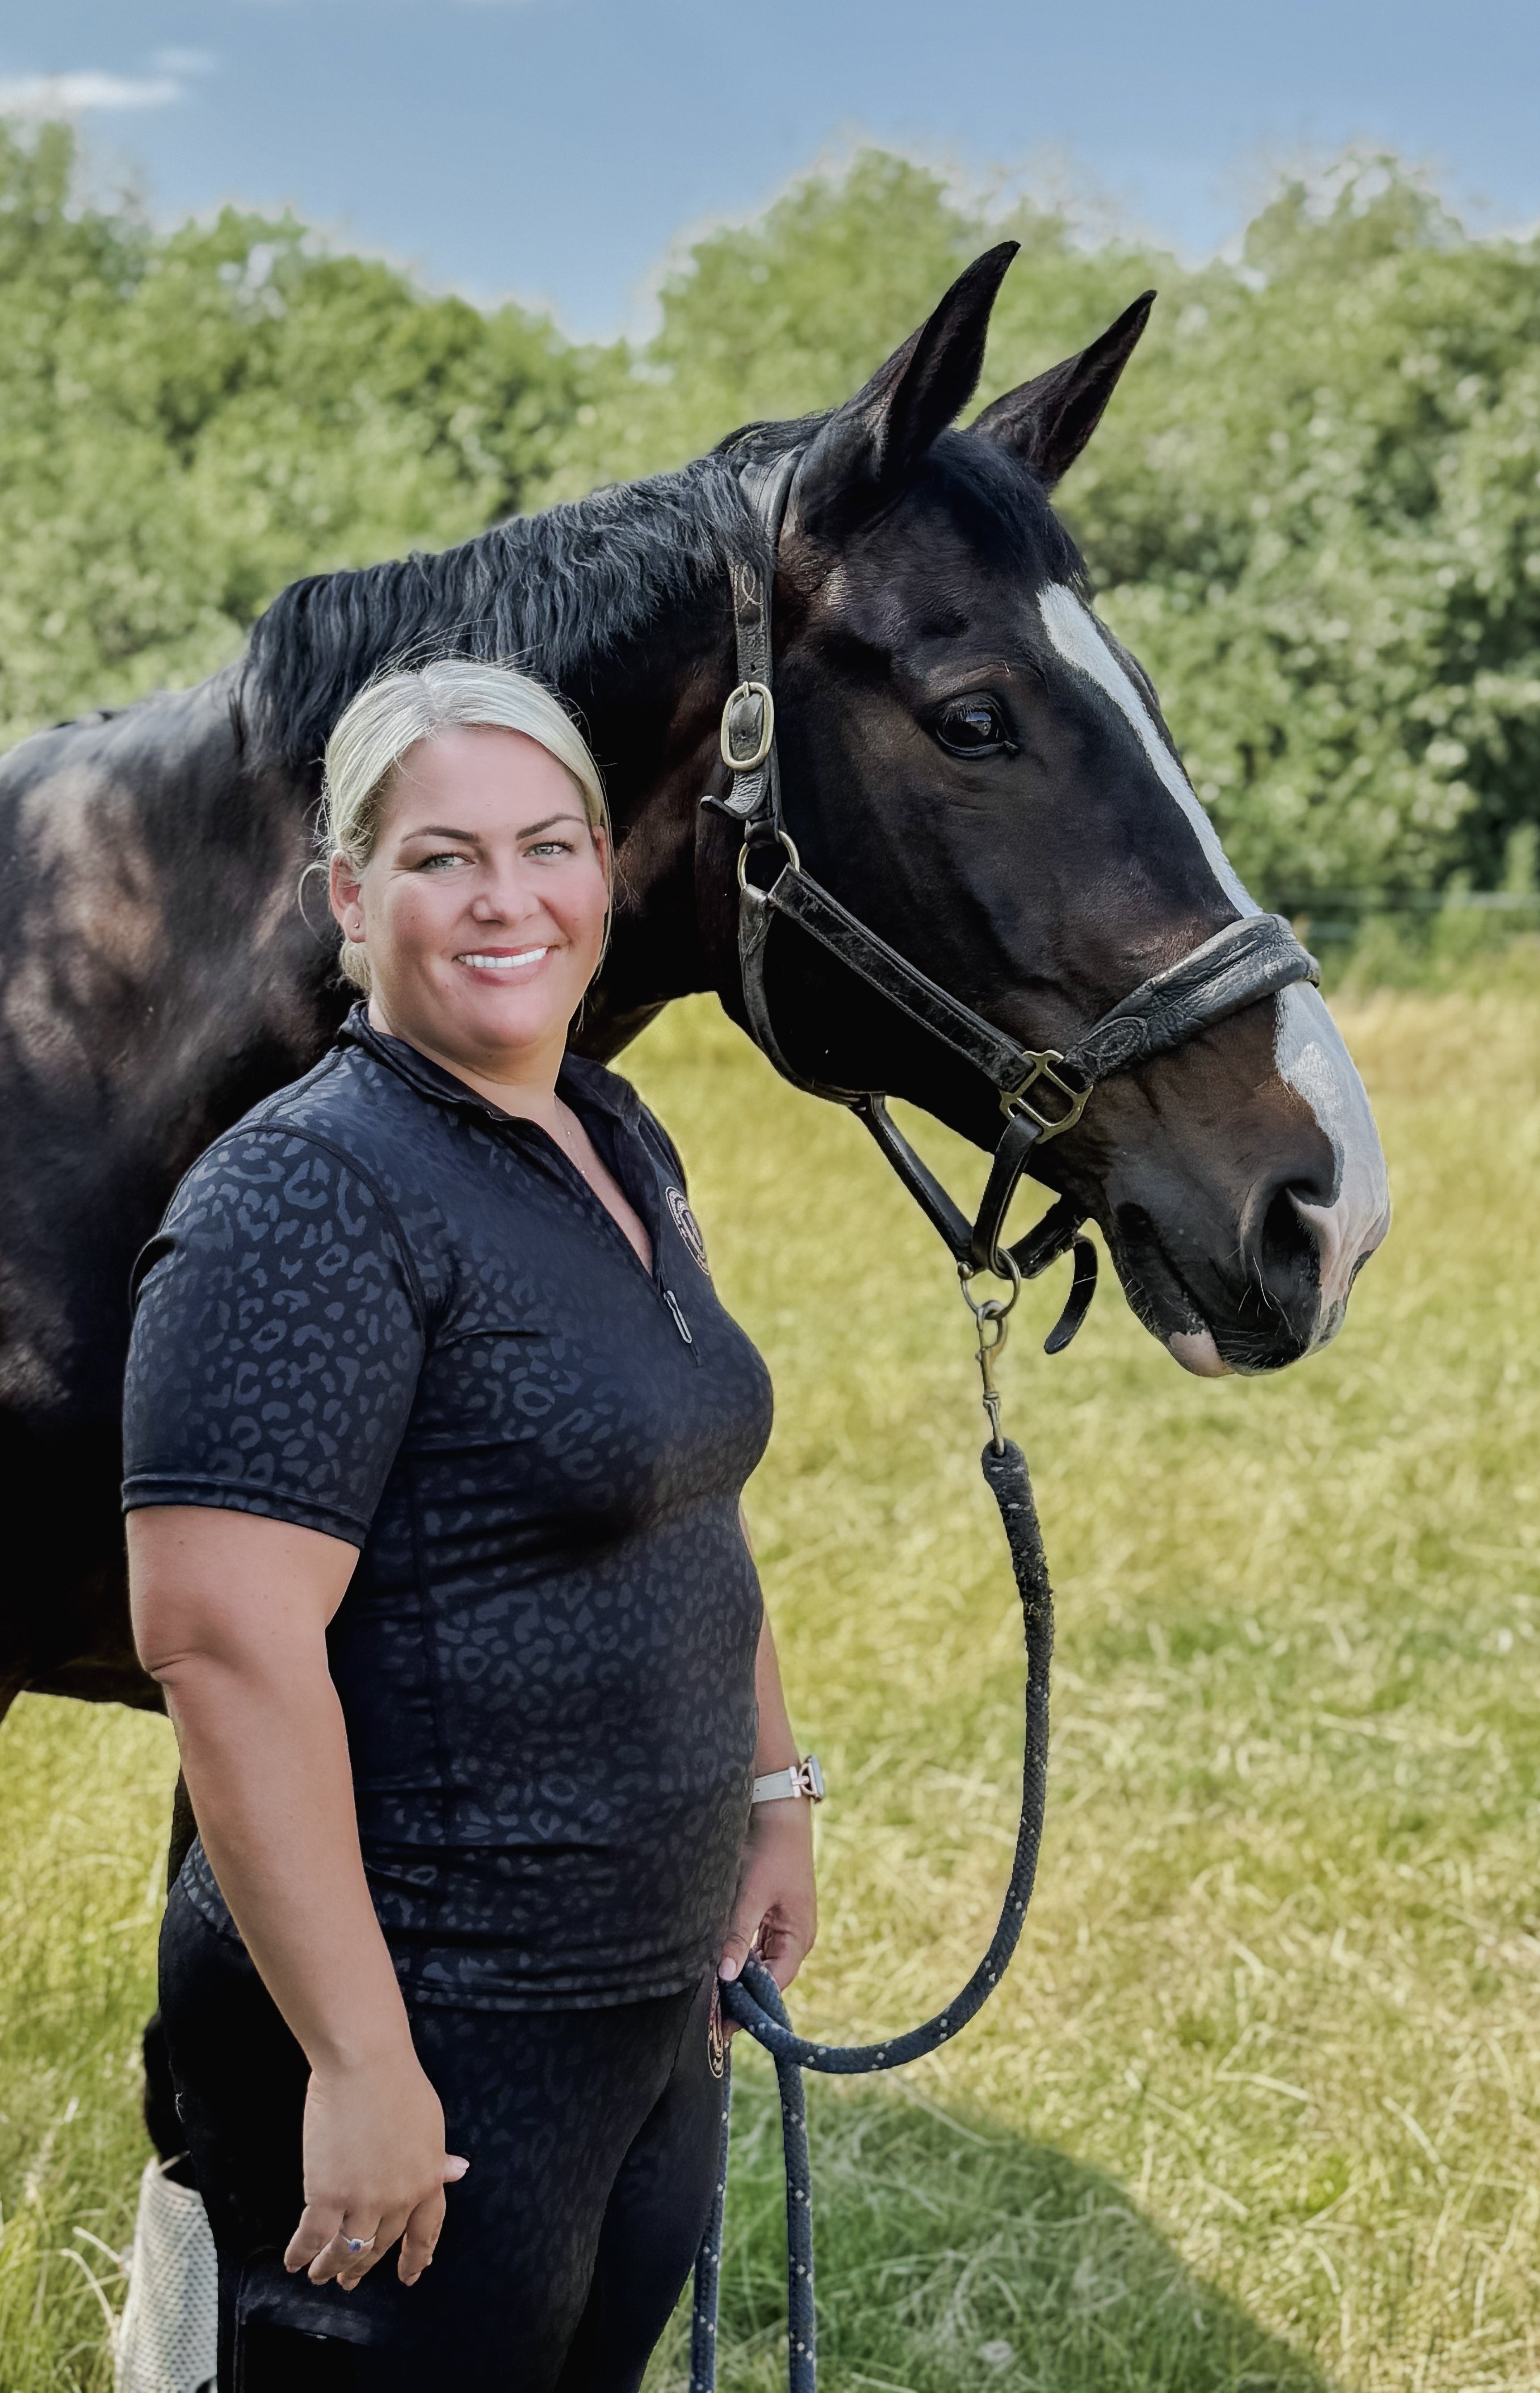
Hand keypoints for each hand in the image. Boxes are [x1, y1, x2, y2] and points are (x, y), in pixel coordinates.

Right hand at [284, 2047, 468, 2290]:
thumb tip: (456, 2172)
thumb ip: (435, 2156)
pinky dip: (301, 2253)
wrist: (365, 2065)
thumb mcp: (429, 2123)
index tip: (412, 2273)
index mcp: (427, 2178)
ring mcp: (362, 2201)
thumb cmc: (397, 2082)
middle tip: (351, 2280)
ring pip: (347, 2249)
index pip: (427, 2229)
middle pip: (382, 2244)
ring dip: (332, 2267)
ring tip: (320, 2275)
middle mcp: (398, 2198)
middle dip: (365, 2266)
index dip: (417, 2255)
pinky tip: (295, 2261)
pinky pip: (313, 2238)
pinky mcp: (327, 2196)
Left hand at [718, 1797, 816, 2023]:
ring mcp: (783, 1926)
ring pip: (758, 1963)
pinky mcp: (770, 1913)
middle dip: (741, 1997)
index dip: (749, 2008)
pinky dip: (737, 1956)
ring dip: (737, 1977)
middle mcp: (794, 1937)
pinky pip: (754, 1946)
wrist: (777, 1809)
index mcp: (799, 1937)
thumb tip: (725, 1977)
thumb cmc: (770, 1851)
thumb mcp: (751, 1895)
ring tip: (708, 1997)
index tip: (721, 2027)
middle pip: (767, 1979)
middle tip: (708, 2017)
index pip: (774, 1986)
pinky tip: (715, 1962)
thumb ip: (738, 1935)